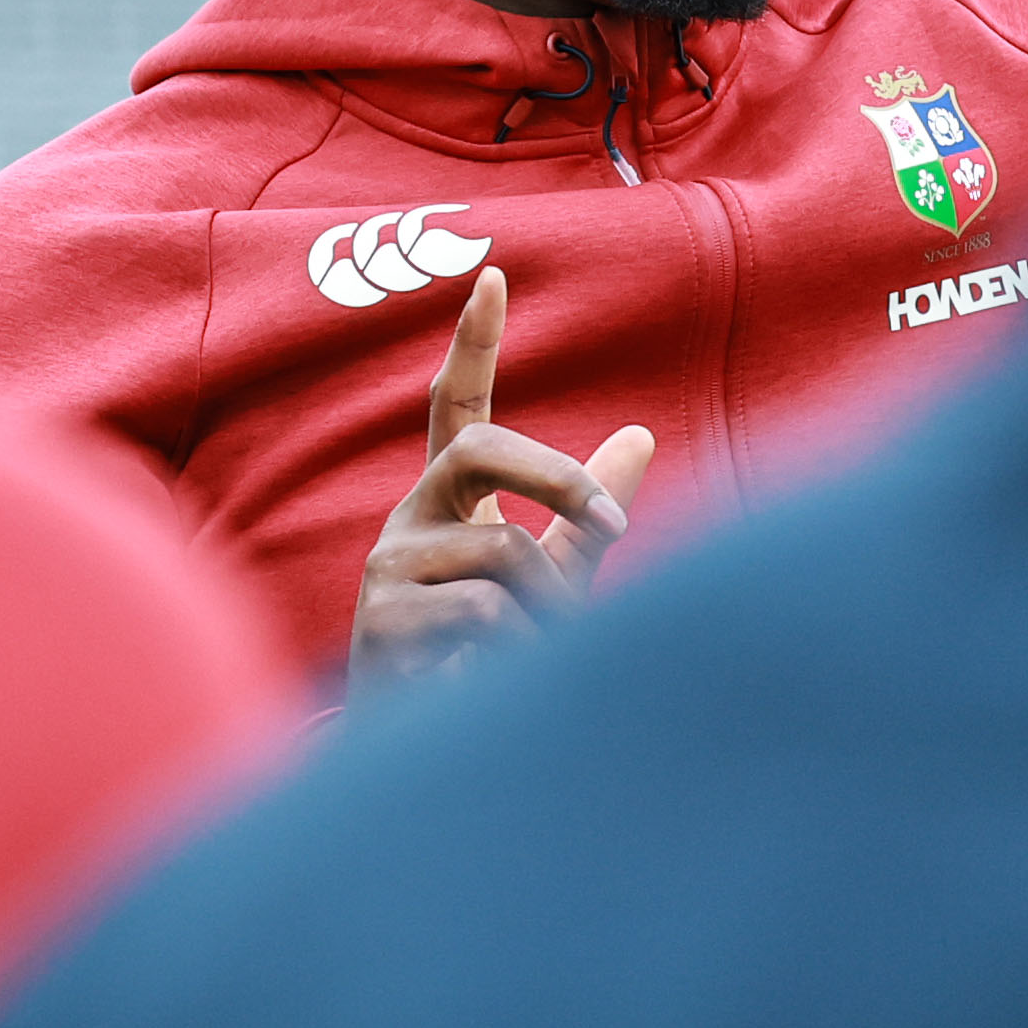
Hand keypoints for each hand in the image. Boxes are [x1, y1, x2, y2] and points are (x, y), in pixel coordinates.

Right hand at [345, 267, 655, 696]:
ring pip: (505, 553)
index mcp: (448, 501)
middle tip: (615, 530)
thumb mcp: (550, 580)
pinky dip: (516, 651)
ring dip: (551, 612)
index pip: (454, 407)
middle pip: (480, 447)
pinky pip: (485, 612)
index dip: (473, 344)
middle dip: (557, 476)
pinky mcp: (384, 618)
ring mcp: (389, 565)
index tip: (494, 275)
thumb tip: (644, 433)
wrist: (421, 751)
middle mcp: (409, 518)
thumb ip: (585, 516)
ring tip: (540, 659)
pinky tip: (487, 682)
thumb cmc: (488, 658)